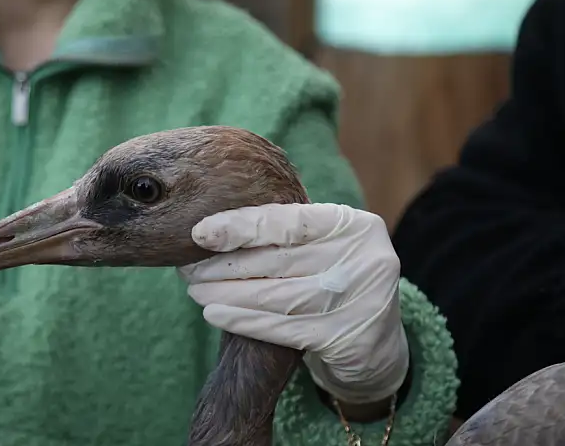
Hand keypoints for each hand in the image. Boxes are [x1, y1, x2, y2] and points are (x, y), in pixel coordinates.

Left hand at [178, 203, 407, 403]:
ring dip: (226, 294)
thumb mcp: (324, 247)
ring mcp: (357, 300)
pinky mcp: (344, 338)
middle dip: (224, 265)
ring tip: (195, 291)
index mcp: (353, 225)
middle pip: (276, 260)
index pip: (288, 221)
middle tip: (188, 268)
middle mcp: (362, 259)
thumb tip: (214, 227)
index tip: (199, 233)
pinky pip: (280, 328)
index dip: (240, 226)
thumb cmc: (336, 279)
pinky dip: (242, 320)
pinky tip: (214, 314)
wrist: (377, 342)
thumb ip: (286, 233)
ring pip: (274, 296)